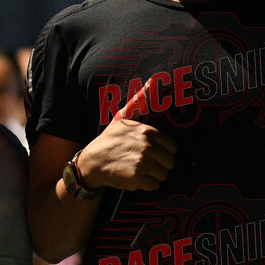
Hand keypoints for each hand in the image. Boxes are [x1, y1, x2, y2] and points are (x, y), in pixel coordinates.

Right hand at [77, 76, 176, 190]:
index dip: (162, 151)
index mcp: (147, 131)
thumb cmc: (110, 139)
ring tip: (138, 169)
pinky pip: (155, 186)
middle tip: (143, 162)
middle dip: (159, 165)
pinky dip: (146, 185)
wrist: (92, 162)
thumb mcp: (124, 116)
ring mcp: (142, 163)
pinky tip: (134, 178)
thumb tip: (154, 78)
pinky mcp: (137, 178)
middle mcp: (147, 146)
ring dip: (153, 175)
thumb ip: (141, 99)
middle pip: (170, 162)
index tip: (149, 151)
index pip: (172, 147)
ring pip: (164, 175)